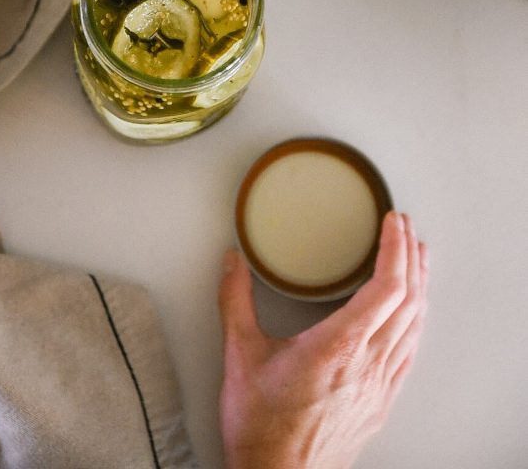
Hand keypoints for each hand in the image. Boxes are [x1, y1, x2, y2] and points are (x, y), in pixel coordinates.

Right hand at [218, 211, 427, 468]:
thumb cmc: (262, 427)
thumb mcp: (240, 355)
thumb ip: (234, 300)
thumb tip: (232, 263)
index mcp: (340, 346)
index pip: (387, 287)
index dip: (395, 249)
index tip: (393, 223)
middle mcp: (368, 364)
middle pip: (408, 300)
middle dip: (410, 256)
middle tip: (404, 228)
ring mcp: (379, 386)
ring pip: (414, 325)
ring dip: (418, 285)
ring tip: (416, 259)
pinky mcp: (380, 403)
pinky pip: (409, 352)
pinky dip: (414, 321)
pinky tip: (411, 315)